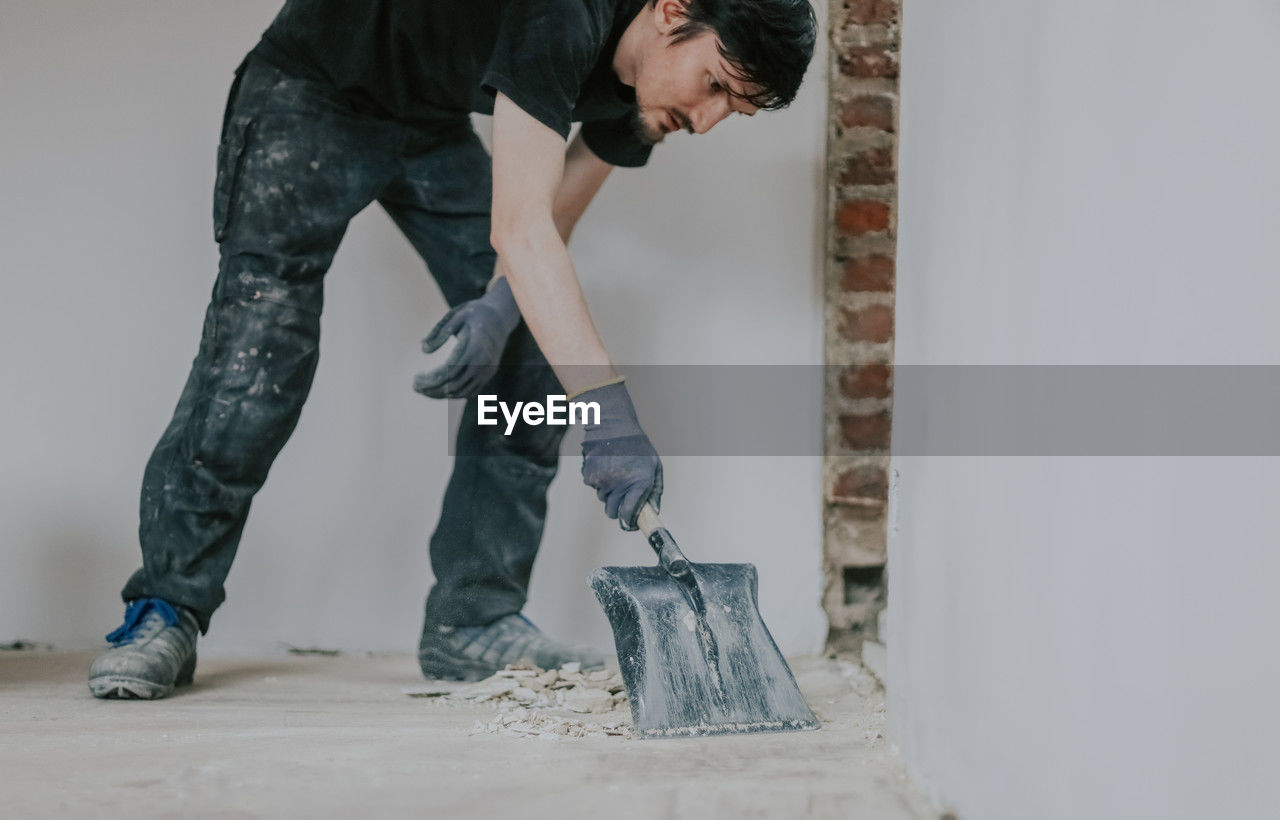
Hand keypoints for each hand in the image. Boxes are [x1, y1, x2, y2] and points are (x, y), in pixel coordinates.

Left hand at [414, 278, 520, 398]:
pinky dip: (453, 394)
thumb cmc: (475, 313)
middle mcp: (483, 362)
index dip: (431, 378)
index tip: (415, 378)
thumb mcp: (456, 315)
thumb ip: (439, 332)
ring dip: (440, 394)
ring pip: (461, 392)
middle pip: (454, 385)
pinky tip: (438, 389)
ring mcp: (487, 371)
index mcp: (474, 347)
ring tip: (423, 389)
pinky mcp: (488, 374)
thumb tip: (423, 350)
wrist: (501, 317)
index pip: (449, 370)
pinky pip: (470, 391)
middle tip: (414, 386)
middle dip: (432, 389)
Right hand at [578, 380, 662, 530]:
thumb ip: (655, 491)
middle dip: (618, 510)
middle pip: (612, 513)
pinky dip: (600, 482)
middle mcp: (619, 485)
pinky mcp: (590, 476)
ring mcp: (603, 481)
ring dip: (610, 493)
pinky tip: (607, 467)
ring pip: (603, 499)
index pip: (628, 515)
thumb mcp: (655, 467)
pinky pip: (595, 488)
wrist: (613, 427)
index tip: (630, 523)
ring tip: (617, 474)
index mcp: (639, 483)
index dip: (629, 523)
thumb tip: (653, 512)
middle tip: (624, 498)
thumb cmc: (638, 448)